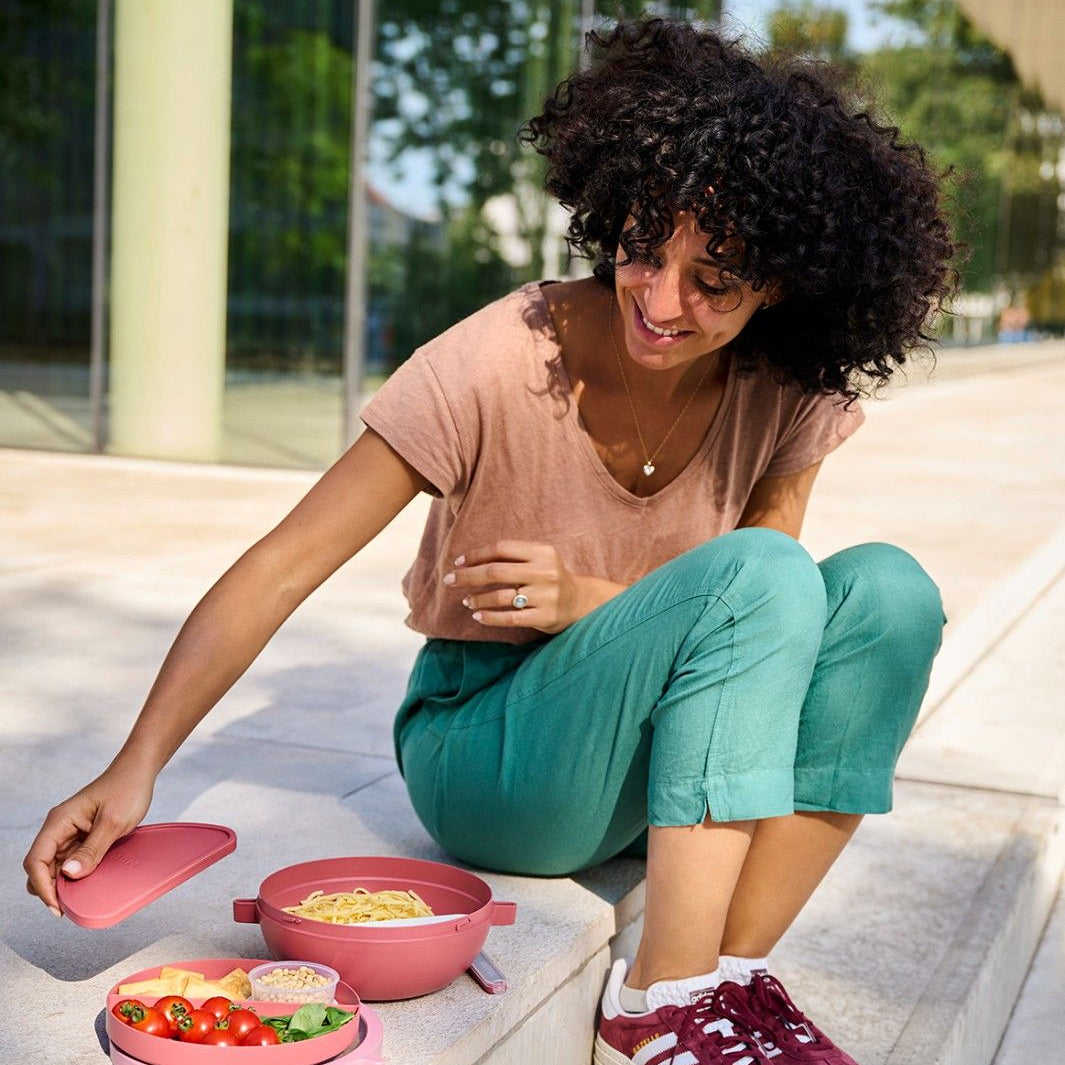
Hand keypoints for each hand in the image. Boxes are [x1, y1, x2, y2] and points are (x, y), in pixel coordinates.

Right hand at [24, 762, 154, 916]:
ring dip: (63, 884)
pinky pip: (71, 861)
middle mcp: (59, 829)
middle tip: (69, 907)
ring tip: (78, 900)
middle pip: (41, 867)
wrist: (138, 773)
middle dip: (50, 889)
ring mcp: (69, 833)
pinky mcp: (82, 837)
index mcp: (59, 822)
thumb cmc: (127, 790)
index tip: (58, 905)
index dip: (42, 886)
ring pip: (55, 867)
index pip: (36, 860)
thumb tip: (68, 875)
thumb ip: (91, 849)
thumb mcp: (113, 822)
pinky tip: (87, 885)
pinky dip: (75, 875)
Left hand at [443, 540, 585, 634]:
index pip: (501, 548)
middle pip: (496, 572)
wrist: (579, 602)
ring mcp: (546, 595)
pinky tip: (477, 616)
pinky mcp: (545, 617)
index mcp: (542, 551)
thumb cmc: (548, 578)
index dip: (476, 554)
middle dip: (468, 576)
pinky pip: (510, 618)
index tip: (458, 563)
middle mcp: (545, 572)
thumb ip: (512, 555)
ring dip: (477, 599)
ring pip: (500, 597)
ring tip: (467, 601)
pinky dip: (490, 617)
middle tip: (449, 581)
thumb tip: (468, 560)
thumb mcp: (538, 559)